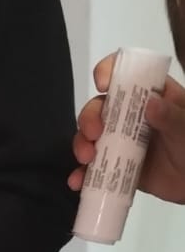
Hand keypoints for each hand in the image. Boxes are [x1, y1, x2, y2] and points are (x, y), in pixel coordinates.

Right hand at [70, 59, 184, 201]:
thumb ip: (173, 117)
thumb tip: (151, 103)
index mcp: (150, 95)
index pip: (126, 74)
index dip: (109, 71)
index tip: (102, 84)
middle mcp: (130, 114)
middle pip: (100, 106)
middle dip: (89, 117)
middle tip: (93, 133)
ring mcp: (120, 140)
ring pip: (90, 136)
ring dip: (81, 144)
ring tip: (86, 158)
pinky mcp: (114, 165)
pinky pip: (93, 166)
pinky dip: (82, 173)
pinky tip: (79, 180)